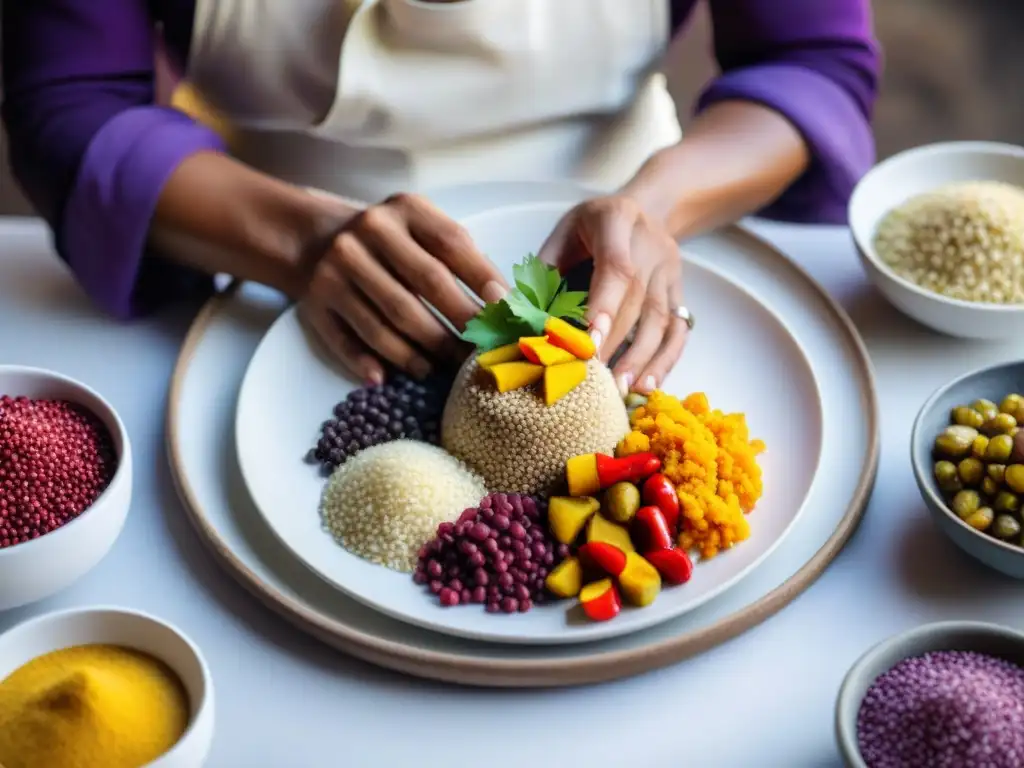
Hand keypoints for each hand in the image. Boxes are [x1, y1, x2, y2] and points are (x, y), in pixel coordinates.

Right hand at [298, 193, 507, 384]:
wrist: (313, 240)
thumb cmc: (390, 244)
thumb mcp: (422, 231)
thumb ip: (462, 258)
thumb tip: (505, 306)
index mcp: (406, 210)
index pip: (452, 243)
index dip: (483, 278)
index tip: (507, 311)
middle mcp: (369, 232)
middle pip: (426, 284)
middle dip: (462, 323)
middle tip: (484, 353)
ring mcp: (338, 266)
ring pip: (389, 319)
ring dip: (422, 352)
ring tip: (446, 370)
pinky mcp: (316, 300)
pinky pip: (348, 340)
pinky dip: (368, 362)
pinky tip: (389, 378)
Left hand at [538, 195, 687, 394]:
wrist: (642, 212)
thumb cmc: (589, 230)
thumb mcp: (561, 235)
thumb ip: (543, 272)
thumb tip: (518, 316)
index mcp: (616, 221)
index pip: (616, 269)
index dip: (604, 307)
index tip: (589, 344)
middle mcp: (650, 245)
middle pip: (638, 300)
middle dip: (615, 344)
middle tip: (593, 382)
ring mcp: (669, 270)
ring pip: (661, 319)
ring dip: (641, 360)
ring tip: (620, 391)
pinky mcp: (679, 292)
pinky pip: (678, 331)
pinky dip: (664, 361)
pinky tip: (647, 386)